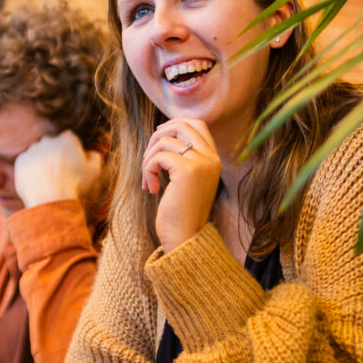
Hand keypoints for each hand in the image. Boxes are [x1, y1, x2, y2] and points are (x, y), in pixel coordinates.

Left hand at [13, 131, 102, 207]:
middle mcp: (48, 140)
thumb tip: (90, 153)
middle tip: (59, 171)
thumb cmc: (74, 185)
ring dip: (42, 161)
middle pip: (52, 144)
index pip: (69, 139)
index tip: (72, 162)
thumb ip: (94, 156)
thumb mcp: (94, 171)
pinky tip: (38, 181)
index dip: (71, 150)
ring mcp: (32, 150)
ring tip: (48, 178)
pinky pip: (27, 162)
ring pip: (38, 152)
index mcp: (67, 139)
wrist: (50, 199)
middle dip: (55, 154)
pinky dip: (31, 169)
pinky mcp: (21, 161)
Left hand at [142, 118, 220, 252]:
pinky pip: (158, 156)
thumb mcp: (185, 180)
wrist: (185, 238)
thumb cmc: (180, 212)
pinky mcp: (187, 171)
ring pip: (165, 140)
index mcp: (214, 159)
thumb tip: (160, 135)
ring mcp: (201, 163)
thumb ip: (182, 158)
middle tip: (148, 158)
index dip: (174, 125)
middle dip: (157, 137)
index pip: (197, 124)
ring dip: (148, 159)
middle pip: (181, 125)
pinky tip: (151, 188)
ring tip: (148, 179)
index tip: (158, 138)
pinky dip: (148, 170)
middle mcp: (211, 158)